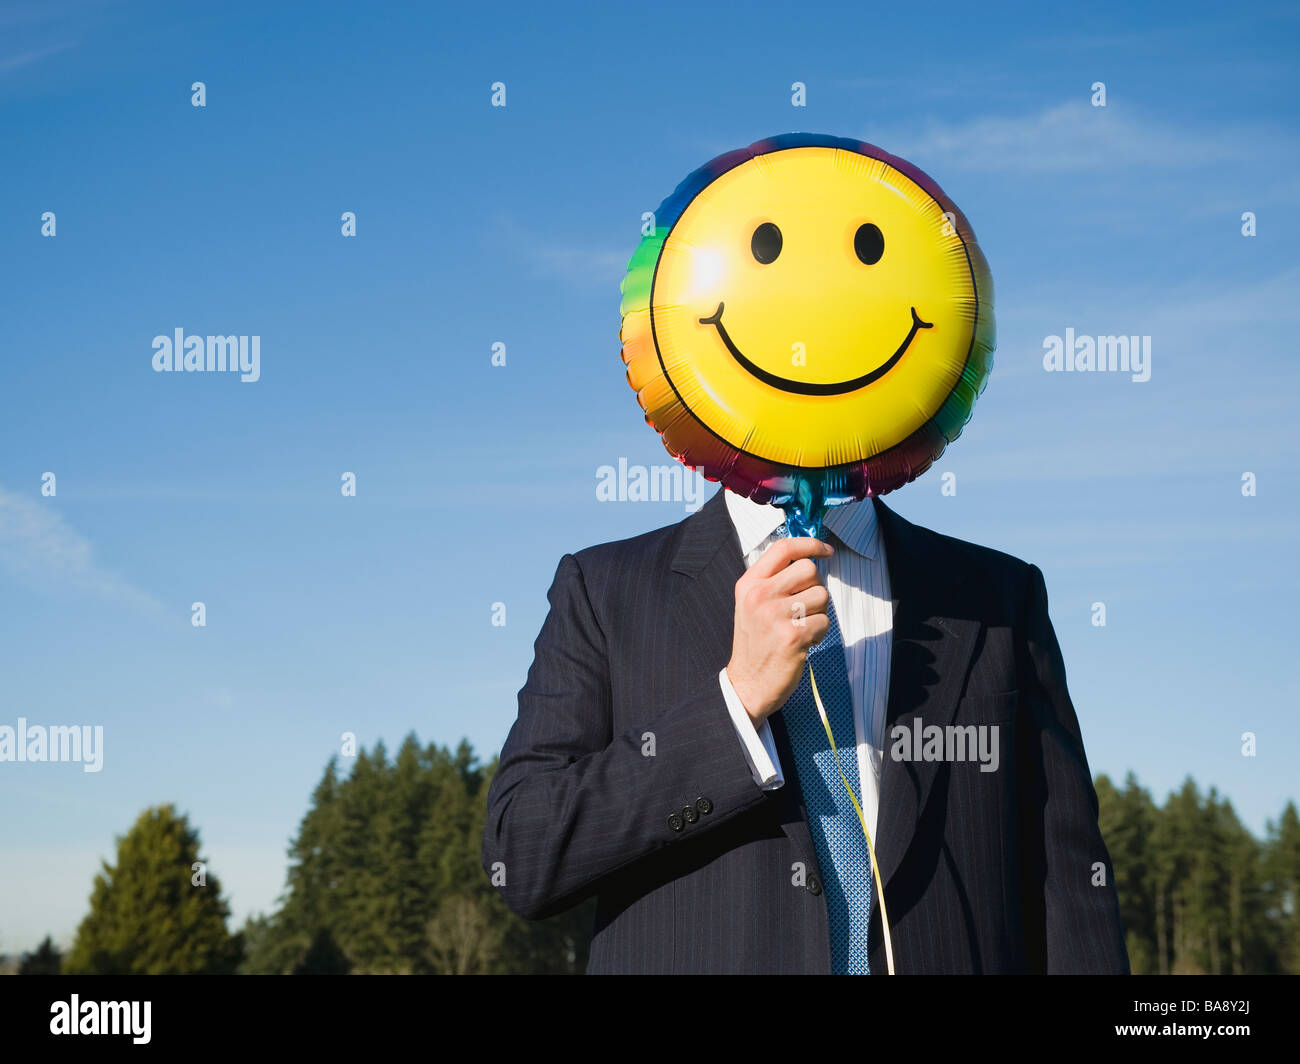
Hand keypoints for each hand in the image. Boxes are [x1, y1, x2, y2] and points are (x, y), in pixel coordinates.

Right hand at [726, 536, 833, 723]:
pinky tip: (803, 642)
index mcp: (748, 584)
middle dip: (815, 587)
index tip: (826, 551)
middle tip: (804, 608)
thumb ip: (773, 580)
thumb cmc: (756, 642)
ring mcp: (775, 615)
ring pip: (821, 595)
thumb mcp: (751, 604)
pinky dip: (820, 632)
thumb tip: (809, 558)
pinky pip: (824, 621)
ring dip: (819, 612)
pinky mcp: (793, 635)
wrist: (747, 683)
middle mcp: (759, 596)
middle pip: (809, 570)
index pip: (783, 548)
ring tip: (801, 626)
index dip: (810, 544)